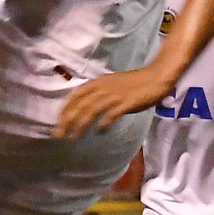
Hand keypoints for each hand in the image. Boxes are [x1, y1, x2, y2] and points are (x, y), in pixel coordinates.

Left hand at [54, 66, 172, 139]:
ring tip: (73, 137)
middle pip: (79, 105)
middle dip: (67, 120)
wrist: (156, 77)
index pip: (75, 96)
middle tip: (59, 134)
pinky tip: (100, 133)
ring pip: (91, 111)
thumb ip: (99, 92)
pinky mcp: (125, 103)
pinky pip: (110, 115)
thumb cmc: (134, 82)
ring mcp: (114, 95)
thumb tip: (86, 106)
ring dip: (80, 125)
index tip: (58, 122)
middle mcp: (102, 88)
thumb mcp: (111, 84)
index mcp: (98, 82)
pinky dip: (103, 124)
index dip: (65, 109)